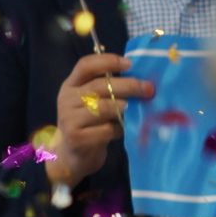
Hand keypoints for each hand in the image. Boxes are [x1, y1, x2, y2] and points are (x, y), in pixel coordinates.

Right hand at [48, 53, 153, 188]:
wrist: (71, 155)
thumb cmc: (88, 124)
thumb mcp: (91, 102)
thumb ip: (106, 89)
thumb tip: (141, 79)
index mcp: (70, 85)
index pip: (85, 65)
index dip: (107, 61)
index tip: (129, 64)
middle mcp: (67, 99)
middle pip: (99, 86)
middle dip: (128, 86)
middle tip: (148, 89)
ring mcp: (69, 119)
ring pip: (103, 108)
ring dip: (123, 108)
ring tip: (134, 110)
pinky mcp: (77, 138)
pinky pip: (105, 129)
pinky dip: (118, 129)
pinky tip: (121, 130)